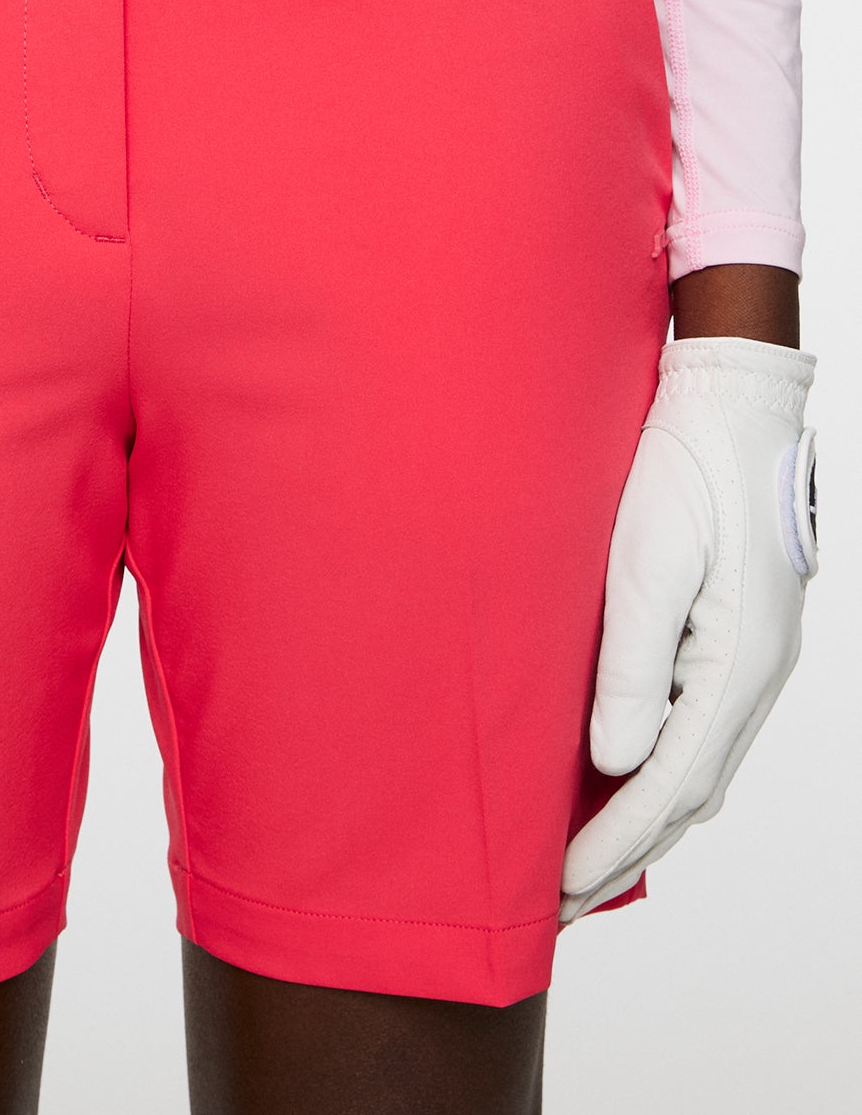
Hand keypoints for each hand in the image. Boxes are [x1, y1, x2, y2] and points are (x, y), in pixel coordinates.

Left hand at [560, 329, 816, 920]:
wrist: (732, 401)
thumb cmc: (687, 465)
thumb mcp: (649, 558)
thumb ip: (632, 662)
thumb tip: (615, 762)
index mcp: (736, 666)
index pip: (669, 785)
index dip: (610, 844)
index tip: (557, 892)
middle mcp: (749, 676)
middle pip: (686, 794)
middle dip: (622, 853)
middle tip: (556, 904)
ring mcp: (744, 659)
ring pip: (692, 767)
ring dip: (637, 820)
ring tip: (576, 862)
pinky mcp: (727, 637)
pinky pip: (691, 727)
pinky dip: (651, 770)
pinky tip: (612, 778)